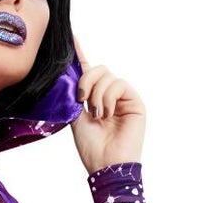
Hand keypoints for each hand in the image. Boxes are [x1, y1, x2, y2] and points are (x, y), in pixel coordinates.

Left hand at [69, 30, 145, 173]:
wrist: (106, 165)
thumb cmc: (92, 148)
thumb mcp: (75, 117)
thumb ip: (72, 95)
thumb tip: (66, 73)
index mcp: (94, 99)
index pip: (87, 72)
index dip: (80, 55)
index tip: (71, 37)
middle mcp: (109, 96)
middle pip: (97, 69)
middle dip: (86, 81)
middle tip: (82, 101)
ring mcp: (123, 97)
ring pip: (106, 75)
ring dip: (96, 94)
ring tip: (97, 114)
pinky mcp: (134, 100)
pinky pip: (118, 83)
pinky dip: (108, 97)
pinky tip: (106, 113)